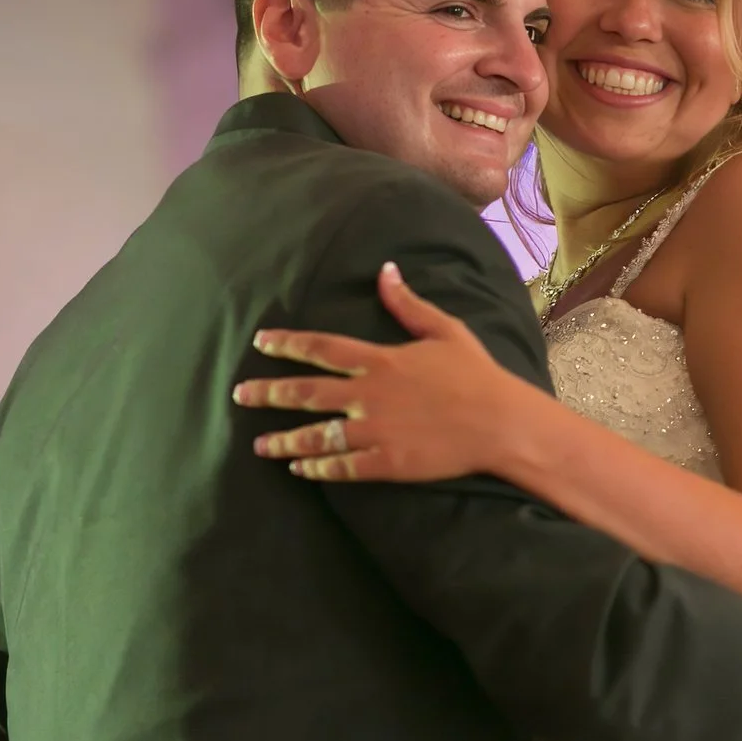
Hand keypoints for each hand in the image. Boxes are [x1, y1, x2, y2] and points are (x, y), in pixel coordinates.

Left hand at [232, 262, 531, 482]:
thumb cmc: (477, 374)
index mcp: (380, 360)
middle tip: (239, 395)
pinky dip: (318, 468)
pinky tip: (300, 469)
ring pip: (317, 436)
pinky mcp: (388, 463)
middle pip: (307, 393)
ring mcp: (376, 431)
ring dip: (284, 440)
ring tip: (259, 445)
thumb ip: (408, 304)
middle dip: (269, 393)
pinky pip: (343, 467)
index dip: (288, 344)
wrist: (502, 423)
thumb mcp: (445, 330)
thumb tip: (385, 270)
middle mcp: (370, 395)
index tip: (261, 342)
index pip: (322, 348)